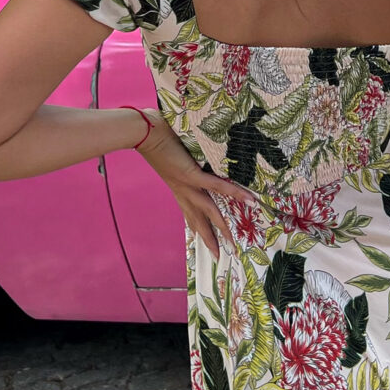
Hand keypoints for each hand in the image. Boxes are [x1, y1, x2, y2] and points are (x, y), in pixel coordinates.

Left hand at [134, 111, 253, 259]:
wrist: (142, 132)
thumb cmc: (153, 136)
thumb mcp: (169, 152)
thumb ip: (180, 154)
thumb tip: (190, 148)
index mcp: (178, 188)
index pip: (190, 213)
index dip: (198, 228)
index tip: (205, 242)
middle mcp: (183, 191)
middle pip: (198, 221)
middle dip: (209, 240)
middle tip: (219, 257)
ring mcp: (187, 185)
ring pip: (209, 212)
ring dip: (222, 228)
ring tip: (233, 243)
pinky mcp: (192, 175)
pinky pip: (217, 187)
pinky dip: (234, 193)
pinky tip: (248, 200)